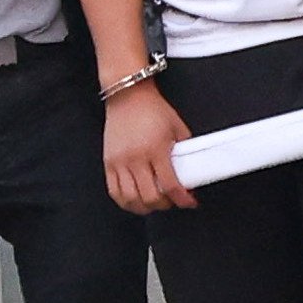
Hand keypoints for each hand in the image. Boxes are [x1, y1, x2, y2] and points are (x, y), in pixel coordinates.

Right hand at [104, 82, 195, 213]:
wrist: (128, 95)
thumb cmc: (153, 109)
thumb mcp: (177, 127)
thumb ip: (185, 150)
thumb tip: (193, 170)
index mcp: (156, 149)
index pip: (170, 185)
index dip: (182, 199)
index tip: (189, 202)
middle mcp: (136, 158)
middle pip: (150, 198)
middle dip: (165, 205)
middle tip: (172, 200)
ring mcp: (120, 162)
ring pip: (131, 199)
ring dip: (145, 207)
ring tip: (154, 202)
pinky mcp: (108, 163)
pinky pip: (114, 192)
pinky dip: (126, 202)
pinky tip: (135, 200)